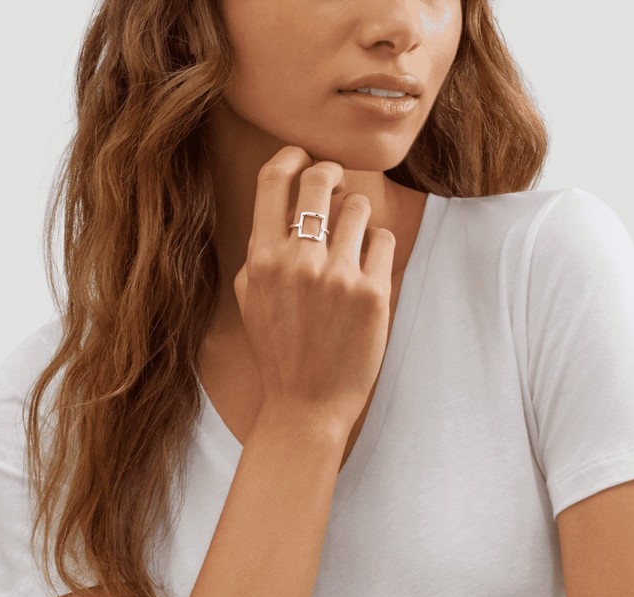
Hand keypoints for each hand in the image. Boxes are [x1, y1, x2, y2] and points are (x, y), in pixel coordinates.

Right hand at [231, 145, 395, 429]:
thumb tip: (288, 205)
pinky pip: (383, 241)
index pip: (274, 179)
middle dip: (331, 174)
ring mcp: (338, 276)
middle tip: (336, 185)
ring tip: (351, 244)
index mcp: (262, 258)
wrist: (306, 403)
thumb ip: (263, 249)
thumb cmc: (278, 350)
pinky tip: (367, 271)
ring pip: (359, 207)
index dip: (291, 157)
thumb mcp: (250, 297)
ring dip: (357, 217)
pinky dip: (377, 249)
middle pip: (320, 180)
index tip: (303, 157)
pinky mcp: (373, 293)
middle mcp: (298, 260)